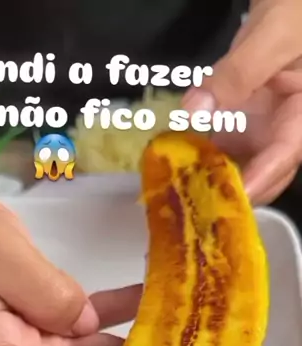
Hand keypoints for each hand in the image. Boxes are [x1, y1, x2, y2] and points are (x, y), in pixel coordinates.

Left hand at [182, 0, 301, 204]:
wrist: (288, 5)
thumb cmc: (294, 13)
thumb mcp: (272, 36)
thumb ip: (237, 73)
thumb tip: (196, 112)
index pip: (283, 157)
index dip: (257, 180)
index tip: (229, 195)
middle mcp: (286, 133)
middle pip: (263, 176)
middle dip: (230, 192)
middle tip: (193, 202)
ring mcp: (266, 134)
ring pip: (242, 170)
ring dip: (212, 182)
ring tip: (181, 190)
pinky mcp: (246, 130)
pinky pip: (225, 152)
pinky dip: (202, 161)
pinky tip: (178, 166)